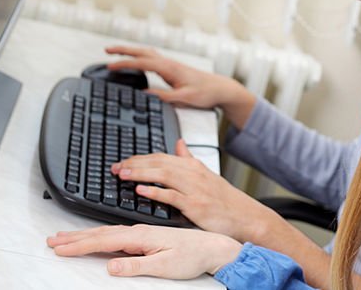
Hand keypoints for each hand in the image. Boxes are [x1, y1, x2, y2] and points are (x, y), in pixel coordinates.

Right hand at [48, 223, 240, 278]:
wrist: (212, 248)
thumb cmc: (191, 257)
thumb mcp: (164, 267)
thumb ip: (136, 266)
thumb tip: (110, 266)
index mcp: (141, 237)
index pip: (103, 241)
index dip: (79, 245)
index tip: (59, 248)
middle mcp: (139, 232)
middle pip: (100, 234)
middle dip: (74, 238)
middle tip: (52, 240)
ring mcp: (142, 233)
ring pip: (106, 232)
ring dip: (84, 235)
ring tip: (65, 237)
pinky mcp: (146, 237)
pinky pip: (116, 234)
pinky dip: (100, 234)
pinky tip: (95, 237)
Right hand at [105, 44, 254, 124]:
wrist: (220, 88)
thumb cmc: (205, 93)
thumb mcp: (185, 98)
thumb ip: (165, 97)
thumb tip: (145, 94)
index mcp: (169, 68)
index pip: (143, 62)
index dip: (125, 63)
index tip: (110, 65)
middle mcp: (169, 63)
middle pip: (142, 52)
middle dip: (123, 50)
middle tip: (106, 50)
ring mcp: (170, 64)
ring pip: (147, 53)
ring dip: (131, 51)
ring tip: (115, 53)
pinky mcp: (172, 68)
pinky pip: (151, 58)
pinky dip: (139, 56)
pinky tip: (135, 61)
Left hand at [112, 139, 277, 240]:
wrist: (244, 215)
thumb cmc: (224, 198)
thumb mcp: (206, 173)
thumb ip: (189, 158)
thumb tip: (178, 144)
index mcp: (193, 165)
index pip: (161, 156)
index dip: (140, 158)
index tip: (123, 161)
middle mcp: (193, 173)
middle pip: (158, 163)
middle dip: (135, 164)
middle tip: (116, 167)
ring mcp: (194, 188)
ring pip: (163, 175)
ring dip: (140, 173)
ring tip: (123, 174)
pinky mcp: (195, 205)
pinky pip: (172, 196)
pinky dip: (156, 192)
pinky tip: (141, 190)